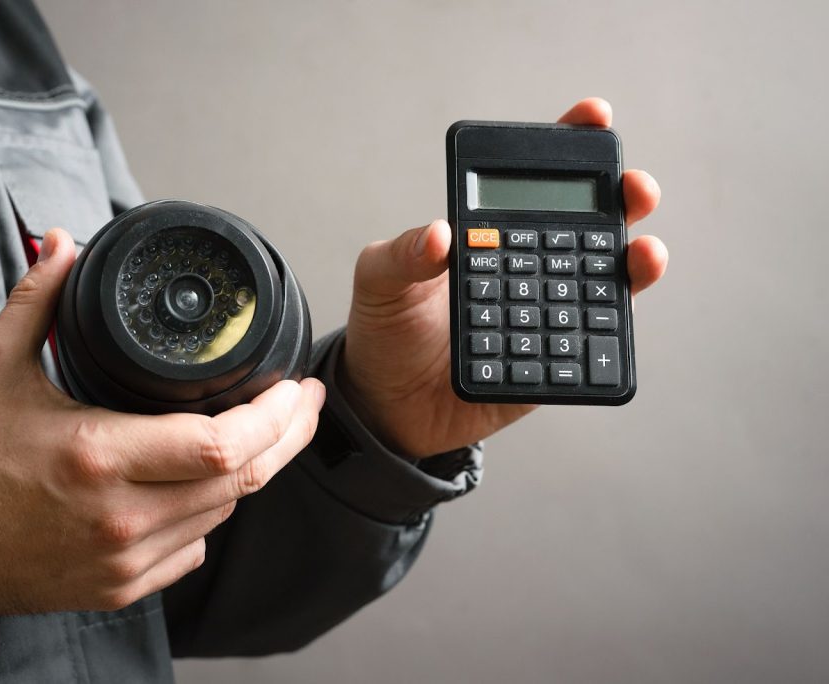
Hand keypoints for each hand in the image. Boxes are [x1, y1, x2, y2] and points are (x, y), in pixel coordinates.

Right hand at [0, 229, 324, 614]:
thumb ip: (39, 299)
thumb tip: (62, 243)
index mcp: (99, 455)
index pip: (221, 443)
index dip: (274, 415)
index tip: (294, 386)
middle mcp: (122, 516)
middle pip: (242, 480)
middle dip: (287, 437)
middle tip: (303, 401)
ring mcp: (125, 560)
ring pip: (223, 512)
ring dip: (248, 470)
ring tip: (259, 430)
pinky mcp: (120, 589)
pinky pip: (195, 549)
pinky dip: (210, 512)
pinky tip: (205, 483)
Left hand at [339, 98, 666, 456]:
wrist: (388, 407)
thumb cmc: (385, 333)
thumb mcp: (379, 282)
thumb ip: (401, 254)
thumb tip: (440, 236)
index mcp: (488, 236)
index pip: (531, 182)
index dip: (567, 144)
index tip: (593, 116)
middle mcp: (527, 269)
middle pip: (590, 225)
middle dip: (623, 198)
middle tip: (634, 189)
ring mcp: (545, 314)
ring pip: (603, 282)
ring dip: (633, 263)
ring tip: (642, 255)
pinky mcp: (552, 363)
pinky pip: (588, 348)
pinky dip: (608, 332)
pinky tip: (611, 319)